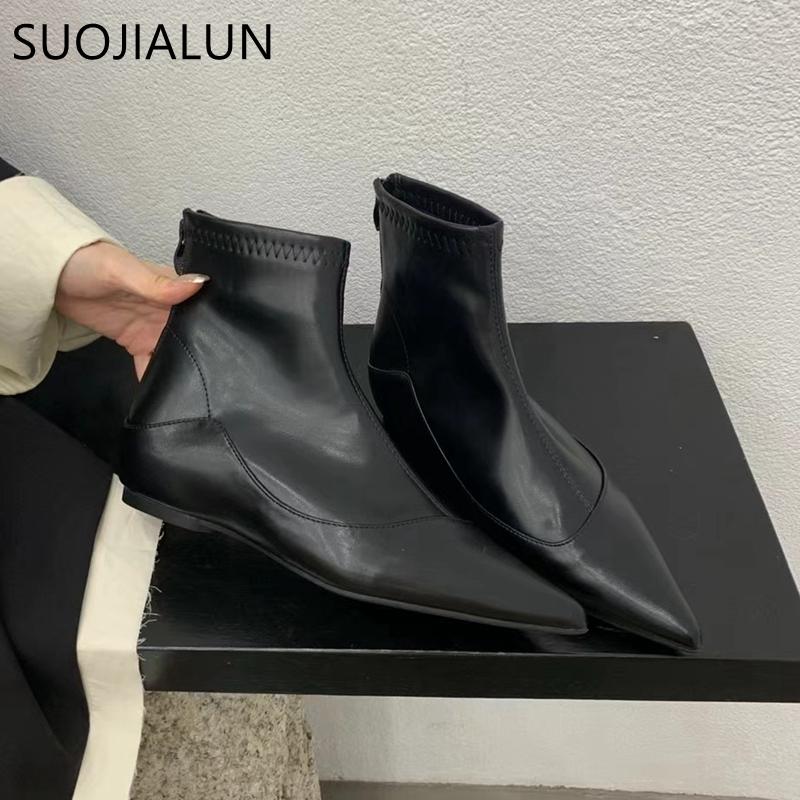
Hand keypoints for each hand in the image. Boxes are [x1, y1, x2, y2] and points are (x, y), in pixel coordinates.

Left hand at [55, 241, 208, 378]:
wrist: (50, 276)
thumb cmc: (88, 262)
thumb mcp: (123, 270)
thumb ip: (159, 284)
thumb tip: (199, 284)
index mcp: (175, 288)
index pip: (204, 310)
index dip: (217, 329)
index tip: (226, 351)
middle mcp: (169, 309)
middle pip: (194, 337)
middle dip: (202, 357)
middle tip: (211, 380)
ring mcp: (153, 327)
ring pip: (176, 354)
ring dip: (180, 370)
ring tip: (190, 392)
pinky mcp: (136, 342)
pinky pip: (151, 364)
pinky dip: (155, 378)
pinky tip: (159, 393)